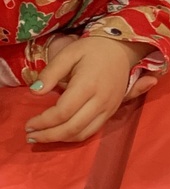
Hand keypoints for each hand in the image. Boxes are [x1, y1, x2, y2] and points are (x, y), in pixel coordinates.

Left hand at [25, 36, 147, 142]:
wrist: (122, 49)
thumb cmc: (93, 49)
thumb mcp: (69, 53)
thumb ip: (51, 72)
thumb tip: (34, 92)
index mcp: (88, 85)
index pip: (62, 112)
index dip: (43, 122)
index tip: (28, 124)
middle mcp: (100, 100)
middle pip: (72, 127)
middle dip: (48, 135)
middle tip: (30, 136)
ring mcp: (108, 108)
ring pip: (82, 134)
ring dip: (60, 139)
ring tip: (42, 137)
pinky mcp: (112, 112)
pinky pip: (92, 131)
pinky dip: (74, 136)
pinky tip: (61, 133)